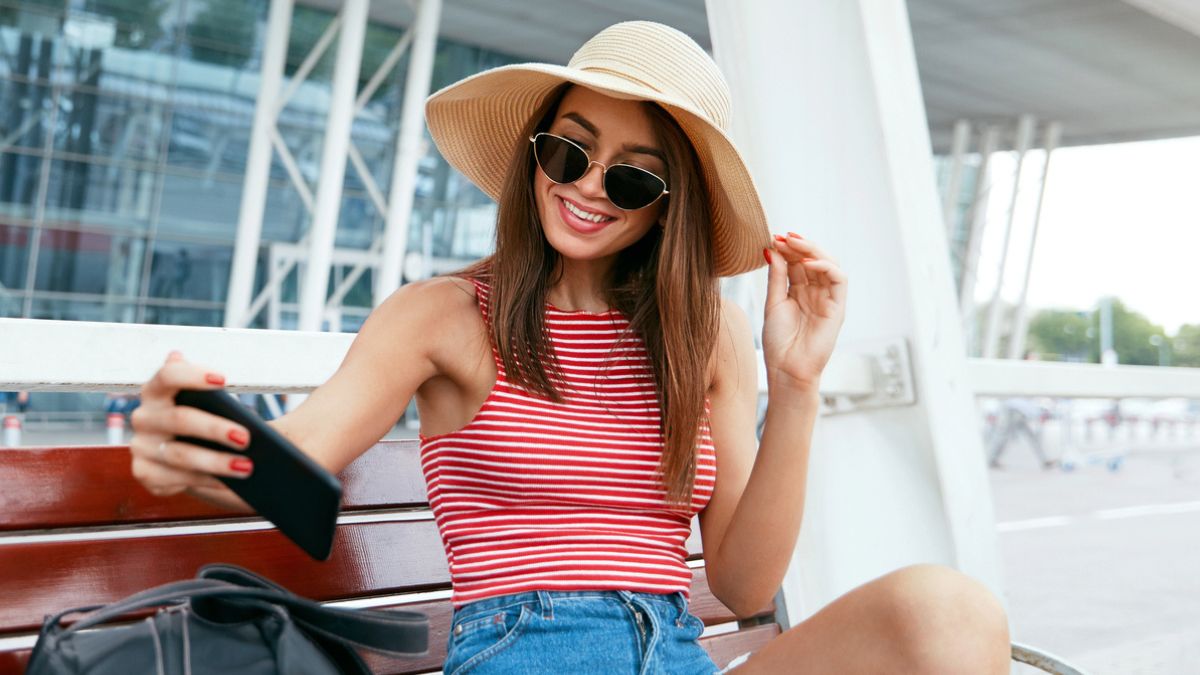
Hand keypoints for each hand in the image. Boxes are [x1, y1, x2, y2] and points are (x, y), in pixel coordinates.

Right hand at [129, 351, 252, 497]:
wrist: (194, 458)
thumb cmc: (207, 422)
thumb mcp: (212, 406)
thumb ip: (212, 395)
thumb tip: (200, 374)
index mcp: (157, 391)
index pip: (168, 375)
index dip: (193, 375)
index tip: (223, 380)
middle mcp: (143, 417)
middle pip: (179, 419)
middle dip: (215, 429)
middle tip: (245, 438)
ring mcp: (140, 446)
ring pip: (180, 454)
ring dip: (216, 461)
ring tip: (246, 466)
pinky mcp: (144, 473)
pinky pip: (176, 479)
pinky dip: (205, 480)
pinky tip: (226, 482)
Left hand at [762, 232, 847, 390]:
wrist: (787, 369)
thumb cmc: (778, 342)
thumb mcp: (773, 303)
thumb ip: (776, 277)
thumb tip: (771, 249)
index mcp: (798, 292)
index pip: (797, 263)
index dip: (787, 249)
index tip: (772, 238)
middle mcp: (815, 293)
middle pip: (813, 260)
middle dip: (799, 245)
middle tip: (783, 236)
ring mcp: (828, 299)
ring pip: (828, 264)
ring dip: (812, 250)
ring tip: (793, 243)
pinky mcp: (838, 307)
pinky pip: (839, 280)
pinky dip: (825, 266)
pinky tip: (807, 262)